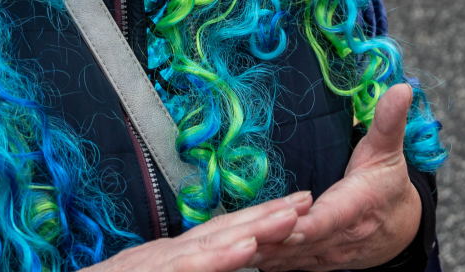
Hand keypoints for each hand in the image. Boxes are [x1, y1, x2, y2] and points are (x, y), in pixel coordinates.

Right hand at [93, 194, 308, 271]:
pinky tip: (245, 249)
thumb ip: (185, 268)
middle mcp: (166, 255)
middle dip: (268, 215)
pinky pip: (186, 269)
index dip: (258, 220)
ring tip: (290, 216)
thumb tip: (227, 263)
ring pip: (211, 245)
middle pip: (224, 231)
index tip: (295, 209)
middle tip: (309, 200)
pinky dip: (216, 260)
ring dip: (253, 229)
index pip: (222, 236)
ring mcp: (155, 265)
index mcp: (171, 259)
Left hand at [252, 83, 421, 270]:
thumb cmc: (386, 184)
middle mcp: (339, 237)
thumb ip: (389, 121)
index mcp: (356, 206)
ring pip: (288, 257)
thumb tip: (401, 88)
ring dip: (261, 253)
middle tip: (240, 235)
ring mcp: (324, 254)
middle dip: (272, 239)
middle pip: (302, 241)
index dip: (310, 223)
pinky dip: (262, 261)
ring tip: (230, 247)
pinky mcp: (311, 260)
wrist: (397, 229)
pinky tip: (237, 255)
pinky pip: (283, 264)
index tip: (289, 221)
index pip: (331, 218)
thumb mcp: (389, 151)